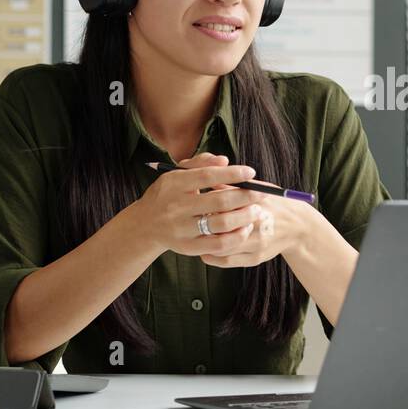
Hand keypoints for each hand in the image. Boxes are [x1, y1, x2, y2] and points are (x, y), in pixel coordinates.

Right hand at [130, 152, 266, 257]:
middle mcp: (176, 207)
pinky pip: (218, 244)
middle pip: (218, 201)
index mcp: (174, 184)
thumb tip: (225, 161)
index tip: (251, 173)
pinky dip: (235, 237)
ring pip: (220, 223)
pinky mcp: (188, 247)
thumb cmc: (168, 195)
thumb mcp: (176, 174)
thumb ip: (200, 163)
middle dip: (245, 196)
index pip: (207, 176)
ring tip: (257, 211)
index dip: (231, 174)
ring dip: (244, 217)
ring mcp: (182, 229)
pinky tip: (245, 228)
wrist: (145, 225)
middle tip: (262, 194)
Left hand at [196, 187, 316, 267]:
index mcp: (256, 203)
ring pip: (221, 246)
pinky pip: (227, 261)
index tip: (198, 201)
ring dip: (205, 241)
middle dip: (205, 222)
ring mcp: (256, 244)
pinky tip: (205, 251)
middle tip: (194, 219)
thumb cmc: (276, 203)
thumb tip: (209, 180)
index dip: (208, 203)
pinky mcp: (256, 258)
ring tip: (197, 235)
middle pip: (220, 226)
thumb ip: (235, 186)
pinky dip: (212, 257)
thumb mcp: (259, 188)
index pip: (223, 204)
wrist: (300, 226)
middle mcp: (257, 225)